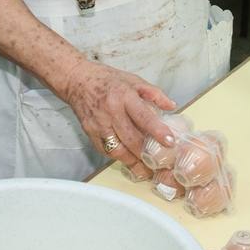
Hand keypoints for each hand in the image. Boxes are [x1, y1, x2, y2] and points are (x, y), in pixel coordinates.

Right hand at [60, 60, 177, 179]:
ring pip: (118, 150)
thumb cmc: (107, 80)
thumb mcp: (134, 80)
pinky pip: (106, 150)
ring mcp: (99, 124)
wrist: (78, 80)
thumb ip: (154, 93)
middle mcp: (111, 111)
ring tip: (145, 169)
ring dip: (133, 162)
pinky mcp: (90, 132)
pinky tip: (128, 160)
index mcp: (124, 96)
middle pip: (131, 139)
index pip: (143, 117)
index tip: (170, 142)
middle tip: (160, 164)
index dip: (157, 131)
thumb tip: (172, 106)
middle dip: (147, 154)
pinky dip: (118, 157)